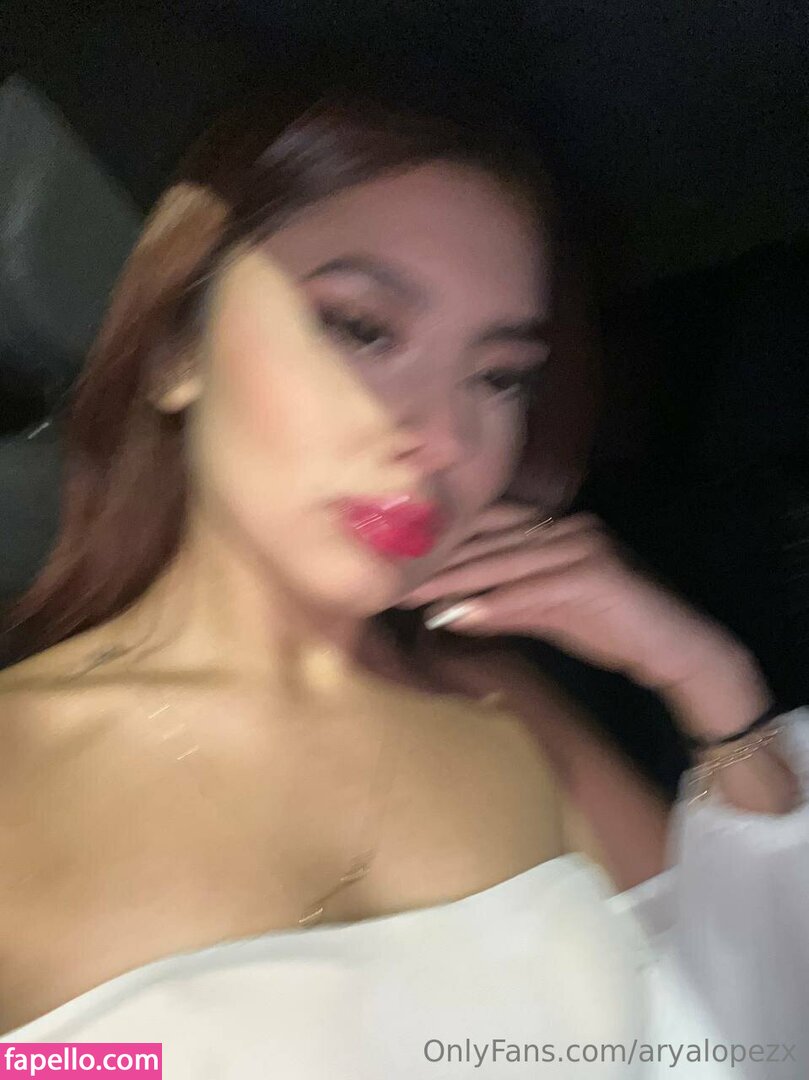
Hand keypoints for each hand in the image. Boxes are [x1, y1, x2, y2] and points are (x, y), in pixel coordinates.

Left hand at [398, 504, 746, 696]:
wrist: (675, 646)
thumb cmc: (612, 627)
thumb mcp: (549, 611)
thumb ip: (503, 603)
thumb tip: (450, 610)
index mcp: (555, 526)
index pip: (486, 527)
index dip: (441, 543)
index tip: (396, 561)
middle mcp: (566, 527)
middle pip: (486, 541)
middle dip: (435, 563)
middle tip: (386, 577)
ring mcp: (580, 548)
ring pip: (500, 563)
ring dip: (450, 582)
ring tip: (407, 595)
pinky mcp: (591, 576)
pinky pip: (528, 591)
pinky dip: (489, 604)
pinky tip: (455, 616)